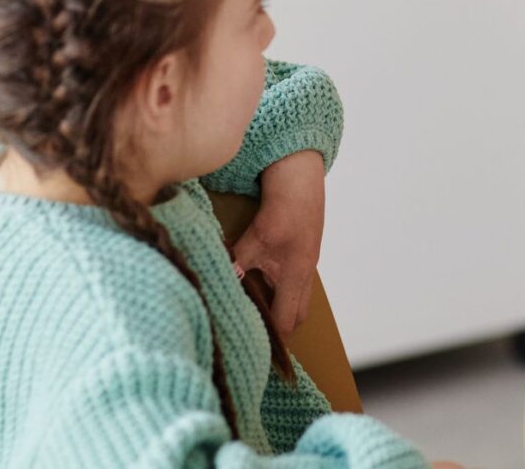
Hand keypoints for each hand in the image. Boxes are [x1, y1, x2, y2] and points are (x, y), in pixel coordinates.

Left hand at [230, 151, 324, 338]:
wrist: (301, 177)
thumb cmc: (286, 206)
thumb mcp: (258, 236)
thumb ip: (239, 261)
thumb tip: (220, 282)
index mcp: (298, 275)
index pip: (287, 320)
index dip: (273, 337)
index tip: (256, 348)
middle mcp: (304, 274)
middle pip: (296, 315)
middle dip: (278, 327)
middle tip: (254, 333)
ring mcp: (303, 263)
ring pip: (292, 297)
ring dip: (274, 306)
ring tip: (250, 312)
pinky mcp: (298, 252)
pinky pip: (287, 281)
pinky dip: (273, 288)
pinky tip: (253, 281)